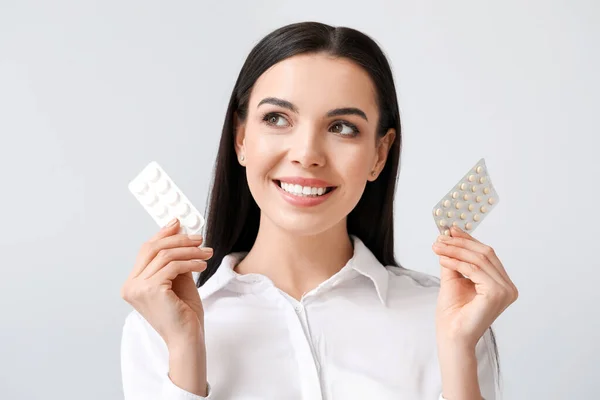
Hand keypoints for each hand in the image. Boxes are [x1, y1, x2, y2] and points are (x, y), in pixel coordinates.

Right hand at [120, 218, 212, 347]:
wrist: (186, 339)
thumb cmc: (183, 314)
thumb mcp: (178, 281)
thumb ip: (175, 260)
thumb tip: (180, 235)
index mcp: (133, 283)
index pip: (146, 250)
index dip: (162, 234)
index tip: (178, 223)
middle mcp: (130, 285)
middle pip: (153, 248)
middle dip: (178, 239)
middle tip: (199, 238)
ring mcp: (138, 288)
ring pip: (165, 256)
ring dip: (190, 251)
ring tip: (207, 253)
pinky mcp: (151, 290)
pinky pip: (173, 266)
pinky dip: (191, 262)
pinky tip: (202, 265)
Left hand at [432, 226, 517, 348]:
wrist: (451, 336)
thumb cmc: (453, 314)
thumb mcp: (453, 279)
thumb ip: (454, 260)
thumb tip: (449, 237)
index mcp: (502, 284)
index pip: (487, 254)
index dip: (469, 240)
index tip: (451, 230)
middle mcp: (508, 287)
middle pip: (485, 253)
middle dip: (460, 243)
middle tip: (440, 238)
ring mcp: (505, 291)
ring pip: (479, 259)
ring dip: (455, 250)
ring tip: (437, 247)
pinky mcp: (497, 293)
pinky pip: (474, 269)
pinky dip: (456, 261)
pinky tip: (442, 259)